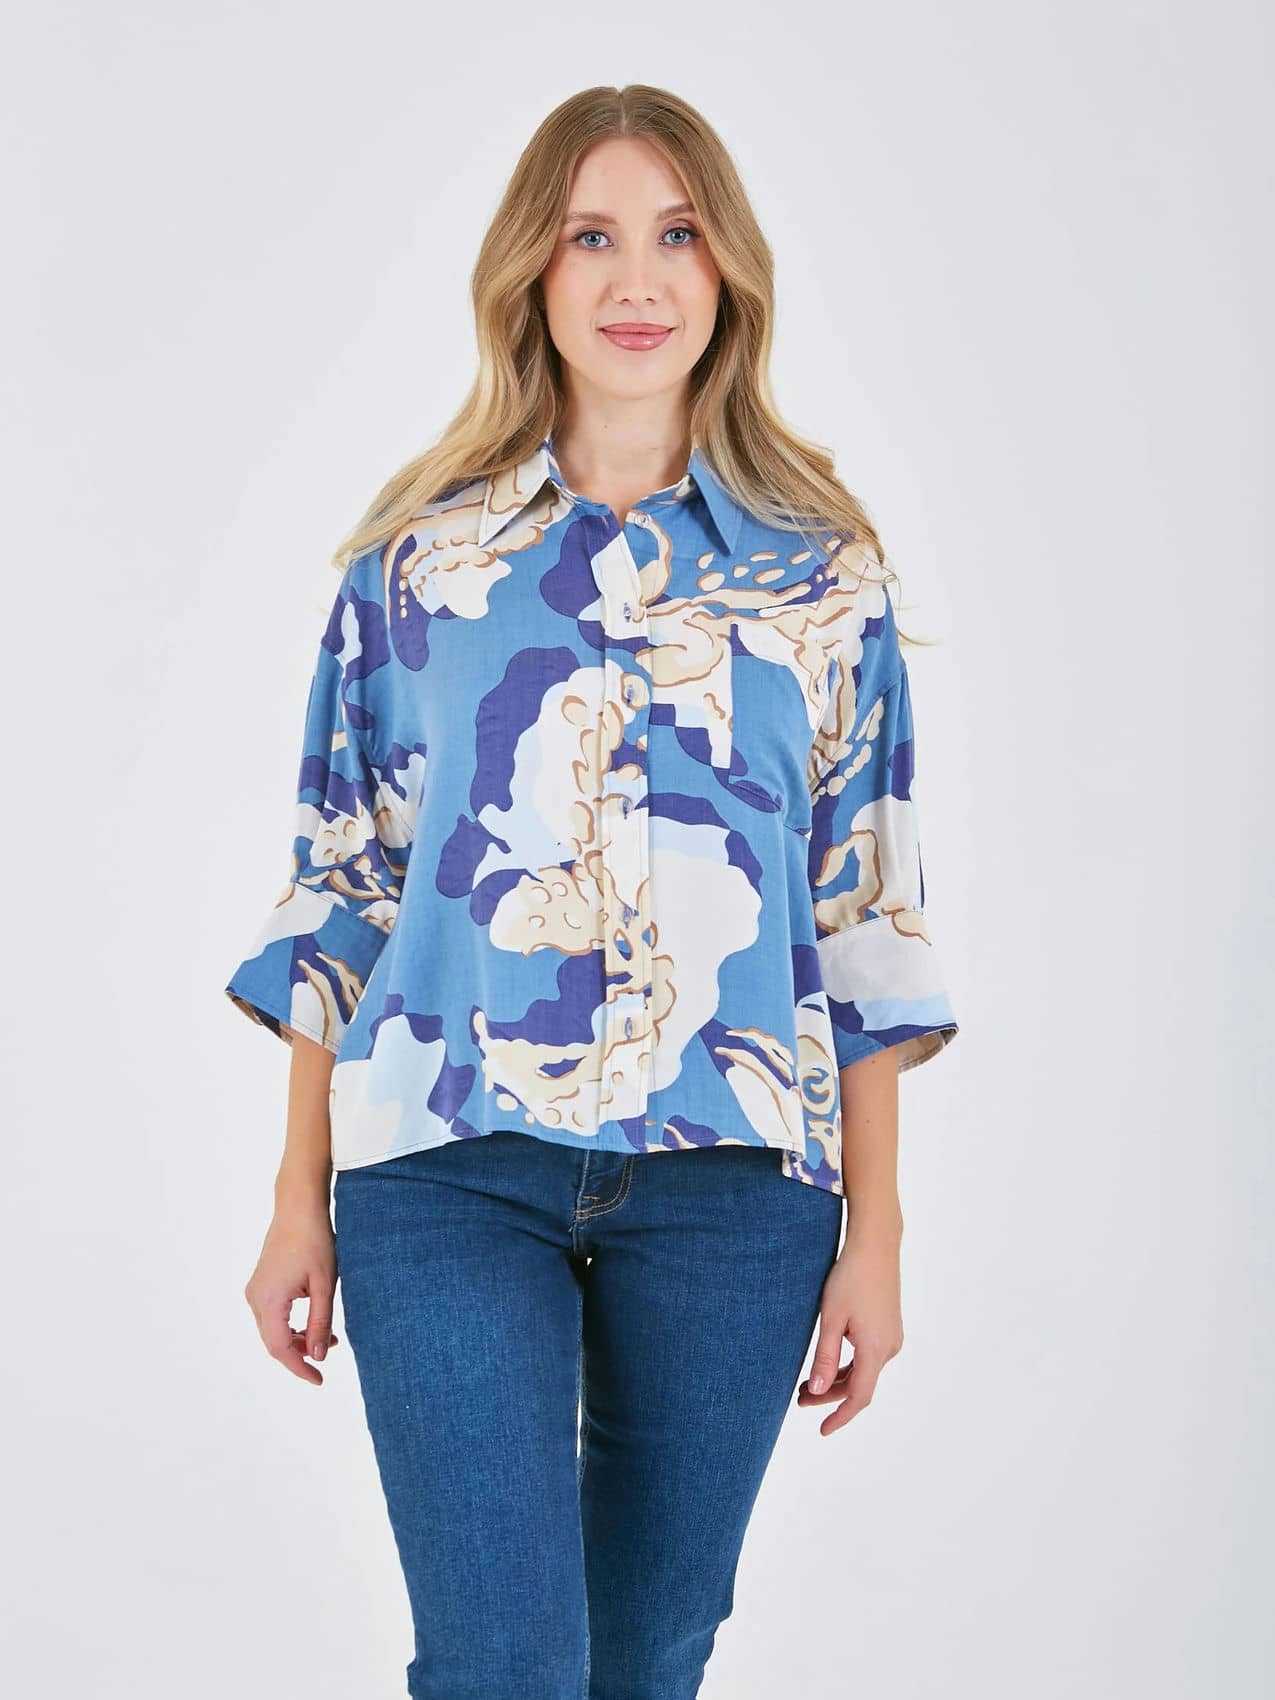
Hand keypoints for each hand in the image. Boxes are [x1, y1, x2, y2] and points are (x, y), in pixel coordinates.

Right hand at [244, 1193, 339, 1384]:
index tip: (319, 1379)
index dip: (299, 1368)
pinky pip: (274, 1315)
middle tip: (329, 1353)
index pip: (280, 1348)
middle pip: (274, 1341)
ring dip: (299, 1338)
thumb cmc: (315, 1241)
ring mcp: (256, 1290)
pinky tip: (314, 1320)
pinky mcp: (262, 1284)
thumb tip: (319, 1356)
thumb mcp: (324, 1285)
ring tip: (329, 1337)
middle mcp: (255, 1298)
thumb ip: (320, 1322)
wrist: (298, 1208)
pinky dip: (292, 1323)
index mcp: (268, 1300)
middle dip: (301, 1353)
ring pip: (274, 1329)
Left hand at [797, 1219, 903, 1435]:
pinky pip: (868, 1356)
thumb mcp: (831, 1318)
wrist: (875, 1246)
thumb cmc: (850, 1278)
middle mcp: (888, 1348)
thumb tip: (818, 1391)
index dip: (840, 1417)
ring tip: (807, 1383)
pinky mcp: (888, 1326)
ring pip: (863, 1371)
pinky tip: (828, 1361)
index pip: (859, 1397)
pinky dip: (848, 1365)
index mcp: (875, 1350)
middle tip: (799, 1398)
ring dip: (837, 1380)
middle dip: (830, 1396)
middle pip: (859, 1385)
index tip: (822, 1431)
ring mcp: (891, 1337)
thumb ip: (824, 1356)